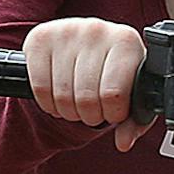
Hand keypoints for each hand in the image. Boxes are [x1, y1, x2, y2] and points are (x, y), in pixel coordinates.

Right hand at [22, 18, 153, 150]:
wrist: (91, 44)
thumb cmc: (116, 71)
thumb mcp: (133, 93)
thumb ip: (134, 122)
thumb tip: (123, 142)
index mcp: (126, 41)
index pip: (113, 94)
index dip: (113, 114)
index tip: (113, 112)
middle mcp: (97, 30)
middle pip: (86, 97)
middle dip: (91, 116)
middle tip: (94, 112)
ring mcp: (66, 31)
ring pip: (61, 94)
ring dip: (69, 112)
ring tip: (78, 105)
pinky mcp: (40, 38)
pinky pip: (39, 86)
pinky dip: (48, 103)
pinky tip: (59, 98)